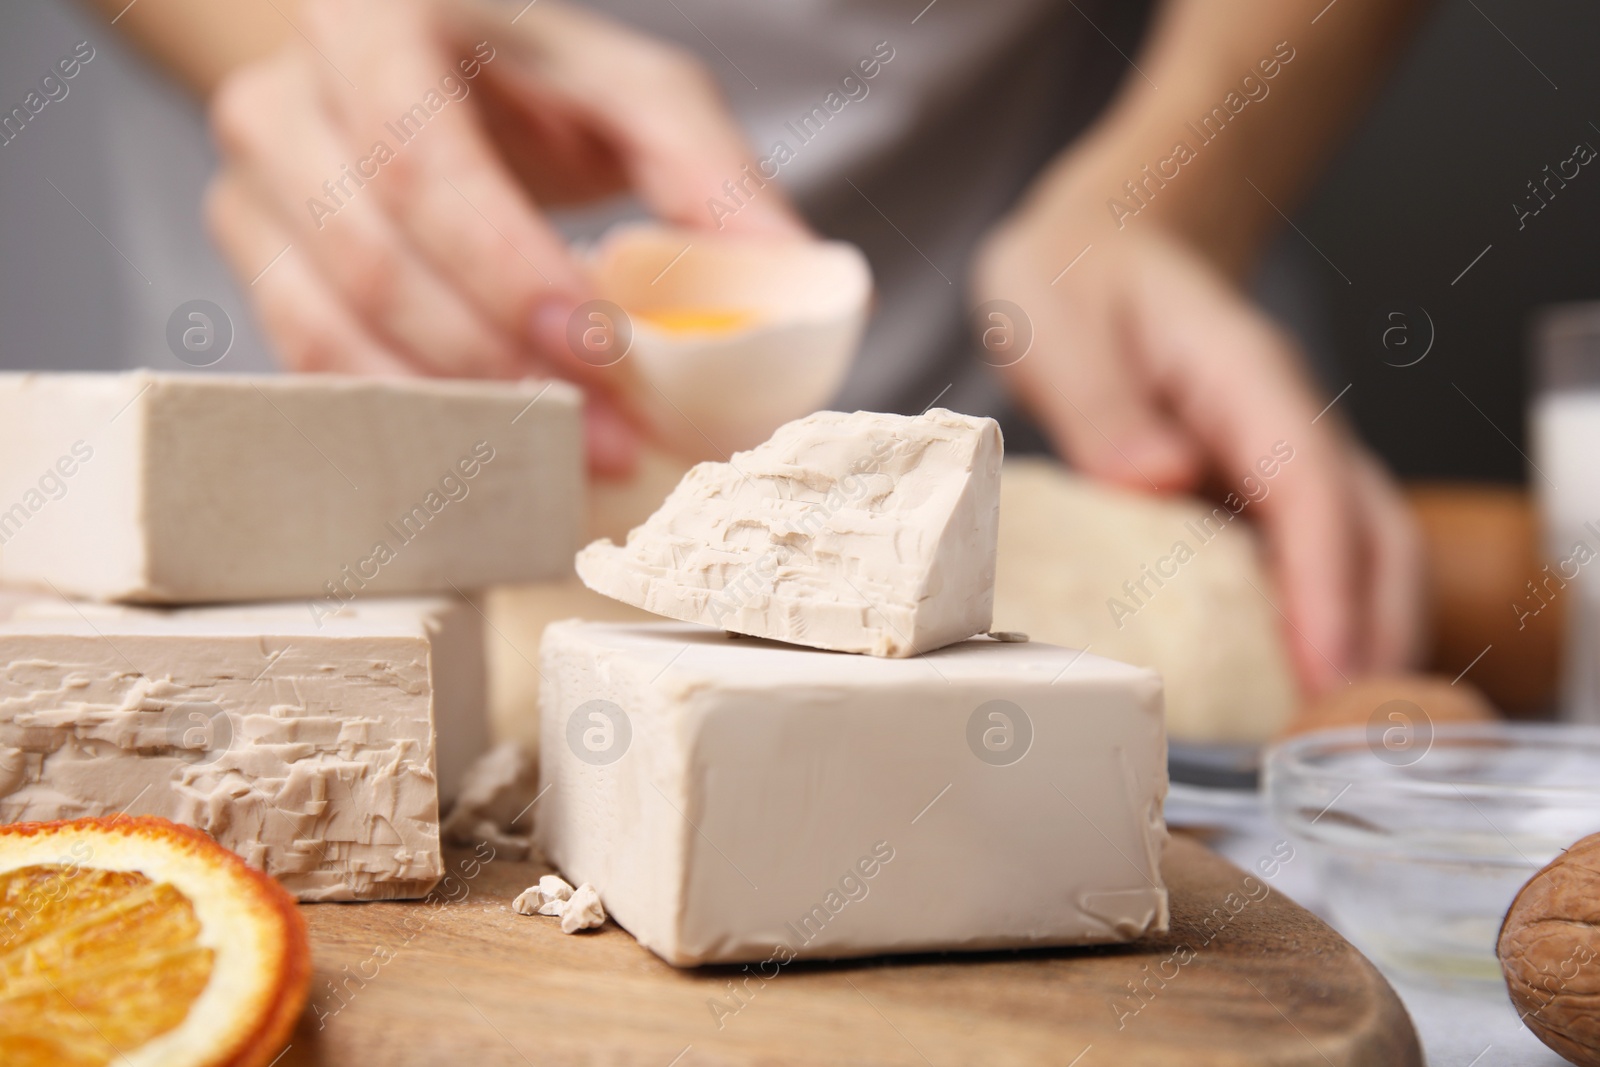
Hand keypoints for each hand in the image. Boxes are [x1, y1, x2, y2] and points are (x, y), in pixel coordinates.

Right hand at [204, 0, 804, 473]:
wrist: (423, 78)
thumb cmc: (536, 82)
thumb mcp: (636, 96)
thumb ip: (709, 177)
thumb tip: (797, 284)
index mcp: (376, 26)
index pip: (427, 167)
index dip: (510, 274)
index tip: (604, 353)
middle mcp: (288, 103)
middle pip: (375, 264)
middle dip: (504, 370)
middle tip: (614, 443)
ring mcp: (252, 191)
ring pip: (329, 332)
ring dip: (458, 417)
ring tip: (571, 462)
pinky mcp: (257, 270)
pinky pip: (313, 368)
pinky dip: (411, 422)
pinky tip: (495, 453)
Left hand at [973, 218, 1423, 695]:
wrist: (1103, 251)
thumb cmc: (1078, 283)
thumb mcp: (1055, 316)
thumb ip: (1099, 397)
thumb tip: (1154, 477)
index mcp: (1243, 374)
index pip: (1308, 484)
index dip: (1325, 581)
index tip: (1326, 665)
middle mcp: (1286, 417)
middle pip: (1369, 527)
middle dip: (1371, 631)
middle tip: (1338, 733)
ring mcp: (1287, 451)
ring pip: (1364, 547)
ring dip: (1365, 635)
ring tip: (1328, 729)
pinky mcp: (1266, 485)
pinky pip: (1319, 556)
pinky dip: (1326, 620)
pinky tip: (1297, 683)